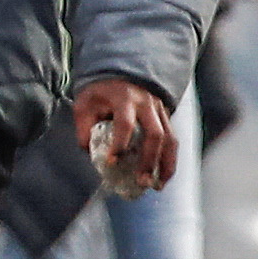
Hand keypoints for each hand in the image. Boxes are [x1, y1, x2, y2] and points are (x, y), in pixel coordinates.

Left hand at [74, 76, 176, 191]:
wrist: (120, 73)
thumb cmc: (100, 93)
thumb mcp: (85, 105)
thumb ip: (84, 129)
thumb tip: (91, 153)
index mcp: (123, 98)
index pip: (125, 123)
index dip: (119, 144)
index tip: (112, 163)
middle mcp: (146, 103)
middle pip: (155, 134)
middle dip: (149, 160)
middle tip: (141, 181)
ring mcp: (159, 110)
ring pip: (170, 139)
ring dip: (165, 164)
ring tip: (157, 185)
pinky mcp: (166, 117)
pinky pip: (172, 140)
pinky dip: (169, 161)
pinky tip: (162, 177)